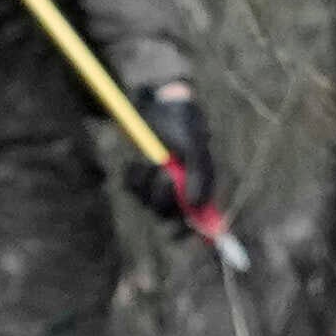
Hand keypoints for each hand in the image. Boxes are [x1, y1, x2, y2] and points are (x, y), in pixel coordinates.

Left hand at [133, 81, 224, 237]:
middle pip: (171, 216)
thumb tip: (193, 207)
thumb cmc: (181, 121)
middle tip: (163, 174)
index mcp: (202, 186)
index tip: (179, 233)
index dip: (194, 233)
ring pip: (150, 204)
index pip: (202, 221)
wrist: (156, 101)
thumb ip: (198, 176)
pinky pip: (133, 190)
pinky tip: (136, 162)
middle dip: (163, 198)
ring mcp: (160, 185)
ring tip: (150, 161)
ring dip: (146, 184)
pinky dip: (132, 177)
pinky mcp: (140, 178)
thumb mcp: (194, 146)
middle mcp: (182, 190)